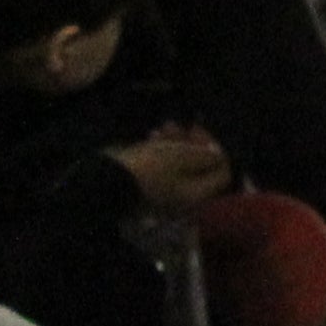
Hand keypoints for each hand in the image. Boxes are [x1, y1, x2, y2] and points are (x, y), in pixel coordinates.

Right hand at [107, 126, 230, 216]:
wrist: (104, 182)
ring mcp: (164, 196)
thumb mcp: (183, 157)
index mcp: (196, 195)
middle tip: (184, 125)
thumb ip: (206, 155)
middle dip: (194, 143)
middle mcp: (183, 200)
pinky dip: (160, 151)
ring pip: (179, 165)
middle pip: (199, 167)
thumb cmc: (150, 169)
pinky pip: (161, 169)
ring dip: (176, 143)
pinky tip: (151, 136)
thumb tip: (218, 155)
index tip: (205, 134)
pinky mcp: (146, 189)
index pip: (221, 173)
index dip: (217, 150)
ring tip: (164, 126)